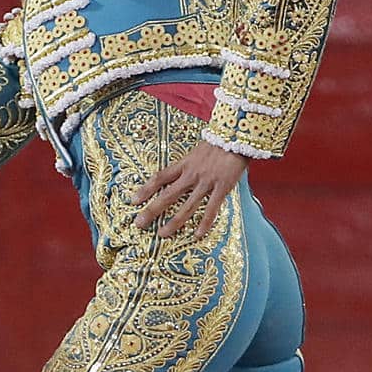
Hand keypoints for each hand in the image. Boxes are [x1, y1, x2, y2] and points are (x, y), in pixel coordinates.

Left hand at [131, 140, 246, 238]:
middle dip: (152, 210)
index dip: (145, 189)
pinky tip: (197, 235)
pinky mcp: (222, 187)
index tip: (133, 201)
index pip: (159, 178)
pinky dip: (204, 223)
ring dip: (174, 222)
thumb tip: (177, 177)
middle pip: (167, 195)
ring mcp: (206, 182)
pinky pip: (211, 208)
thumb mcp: (196, 152)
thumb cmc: (218, 144)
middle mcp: (191, 174)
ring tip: (163, 234)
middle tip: (139, 224)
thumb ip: (187, 165)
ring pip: (187, 206)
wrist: (238, 135)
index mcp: (184, 164)